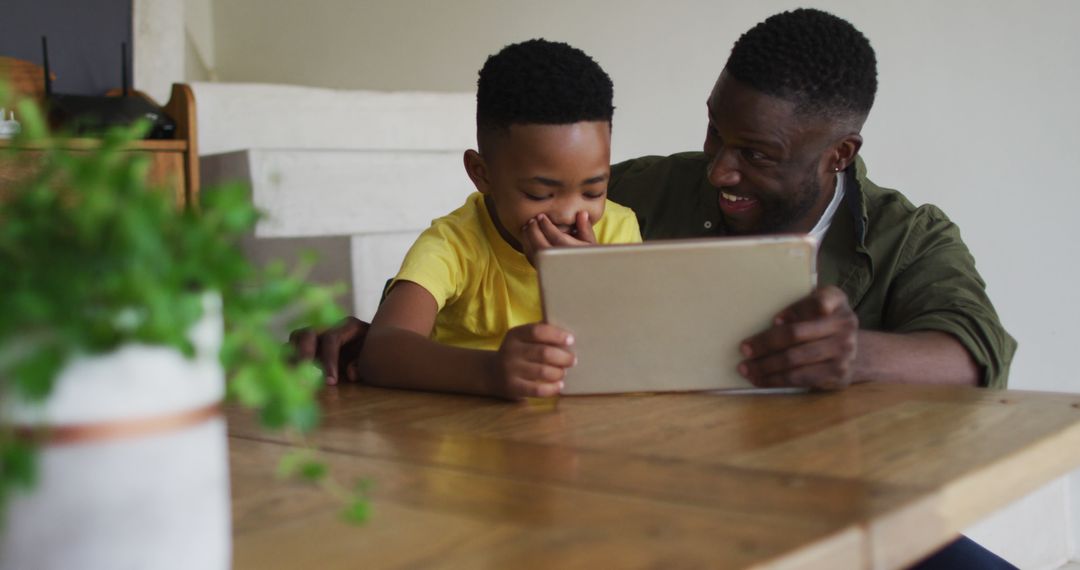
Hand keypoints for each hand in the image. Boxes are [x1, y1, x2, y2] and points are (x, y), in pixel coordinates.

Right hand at [288, 316, 370, 384]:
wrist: (373, 342)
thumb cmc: (372, 350)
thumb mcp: (373, 355)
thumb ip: (363, 363)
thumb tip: (350, 374)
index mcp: (348, 325)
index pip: (332, 339)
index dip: (329, 360)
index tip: (331, 382)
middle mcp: (329, 326)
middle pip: (307, 333)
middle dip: (303, 355)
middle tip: (303, 377)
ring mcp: (316, 334)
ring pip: (296, 338)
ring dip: (292, 357)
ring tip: (293, 376)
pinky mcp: (308, 344)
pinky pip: (292, 348)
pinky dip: (289, 360)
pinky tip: (290, 376)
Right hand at [487, 323, 575, 398]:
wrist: (491, 373)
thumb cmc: (517, 353)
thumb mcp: (522, 338)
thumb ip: (540, 334)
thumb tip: (567, 334)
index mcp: (515, 334)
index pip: (538, 331)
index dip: (556, 335)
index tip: (571, 340)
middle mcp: (511, 351)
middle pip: (543, 353)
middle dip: (563, 357)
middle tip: (572, 360)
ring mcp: (510, 370)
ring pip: (542, 372)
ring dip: (558, 372)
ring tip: (563, 372)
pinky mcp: (513, 387)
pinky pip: (537, 390)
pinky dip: (552, 388)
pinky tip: (559, 385)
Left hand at [520, 211, 596, 266]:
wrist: (583, 276)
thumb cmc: (587, 256)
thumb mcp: (591, 243)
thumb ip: (585, 228)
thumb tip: (581, 213)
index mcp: (572, 253)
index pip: (556, 237)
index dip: (546, 225)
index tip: (541, 216)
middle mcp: (560, 262)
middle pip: (541, 246)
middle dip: (534, 231)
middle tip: (532, 220)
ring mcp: (549, 268)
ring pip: (533, 253)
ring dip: (528, 238)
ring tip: (528, 226)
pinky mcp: (542, 270)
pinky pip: (531, 259)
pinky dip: (527, 246)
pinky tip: (527, 237)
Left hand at [737, 286, 857, 389]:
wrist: (857, 351)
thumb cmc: (823, 322)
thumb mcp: (816, 304)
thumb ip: (800, 305)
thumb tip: (776, 322)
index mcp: (836, 300)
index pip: (816, 302)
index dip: (794, 311)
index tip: (774, 320)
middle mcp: (845, 324)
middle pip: (796, 334)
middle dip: (766, 343)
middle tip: (744, 349)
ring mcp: (844, 351)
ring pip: (795, 360)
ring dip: (766, 366)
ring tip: (746, 369)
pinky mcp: (838, 374)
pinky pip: (801, 378)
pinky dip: (777, 380)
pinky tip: (761, 379)